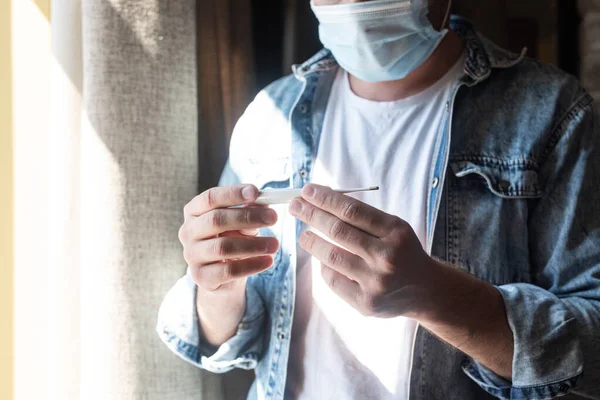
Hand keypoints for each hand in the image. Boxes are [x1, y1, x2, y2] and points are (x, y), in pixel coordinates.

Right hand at [180, 184, 279, 293]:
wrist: (222, 274)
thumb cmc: (231, 238)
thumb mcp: (241, 222)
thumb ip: (249, 211)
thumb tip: (264, 203)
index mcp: (194, 211)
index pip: (210, 198)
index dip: (232, 193)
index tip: (255, 192)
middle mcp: (188, 232)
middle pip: (216, 220)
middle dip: (247, 217)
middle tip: (273, 218)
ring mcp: (192, 255)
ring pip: (223, 247)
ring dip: (254, 244)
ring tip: (275, 244)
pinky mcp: (201, 277)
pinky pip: (228, 271)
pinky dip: (252, 265)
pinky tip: (268, 261)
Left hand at [289, 184, 434, 318]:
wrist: (425, 291)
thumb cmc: (402, 251)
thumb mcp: (393, 227)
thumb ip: (362, 217)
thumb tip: (320, 200)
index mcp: (395, 232)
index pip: (352, 211)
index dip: (325, 199)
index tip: (307, 191)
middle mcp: (386, 257)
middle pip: (338, 231)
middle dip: (311, 215)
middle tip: (295, 206)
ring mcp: (376, 282)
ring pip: (331, 256)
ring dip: (311, 241)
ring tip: (304, 234)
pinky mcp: (366, 304)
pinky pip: (333, 280)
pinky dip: (324, 266)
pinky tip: (322, 259)